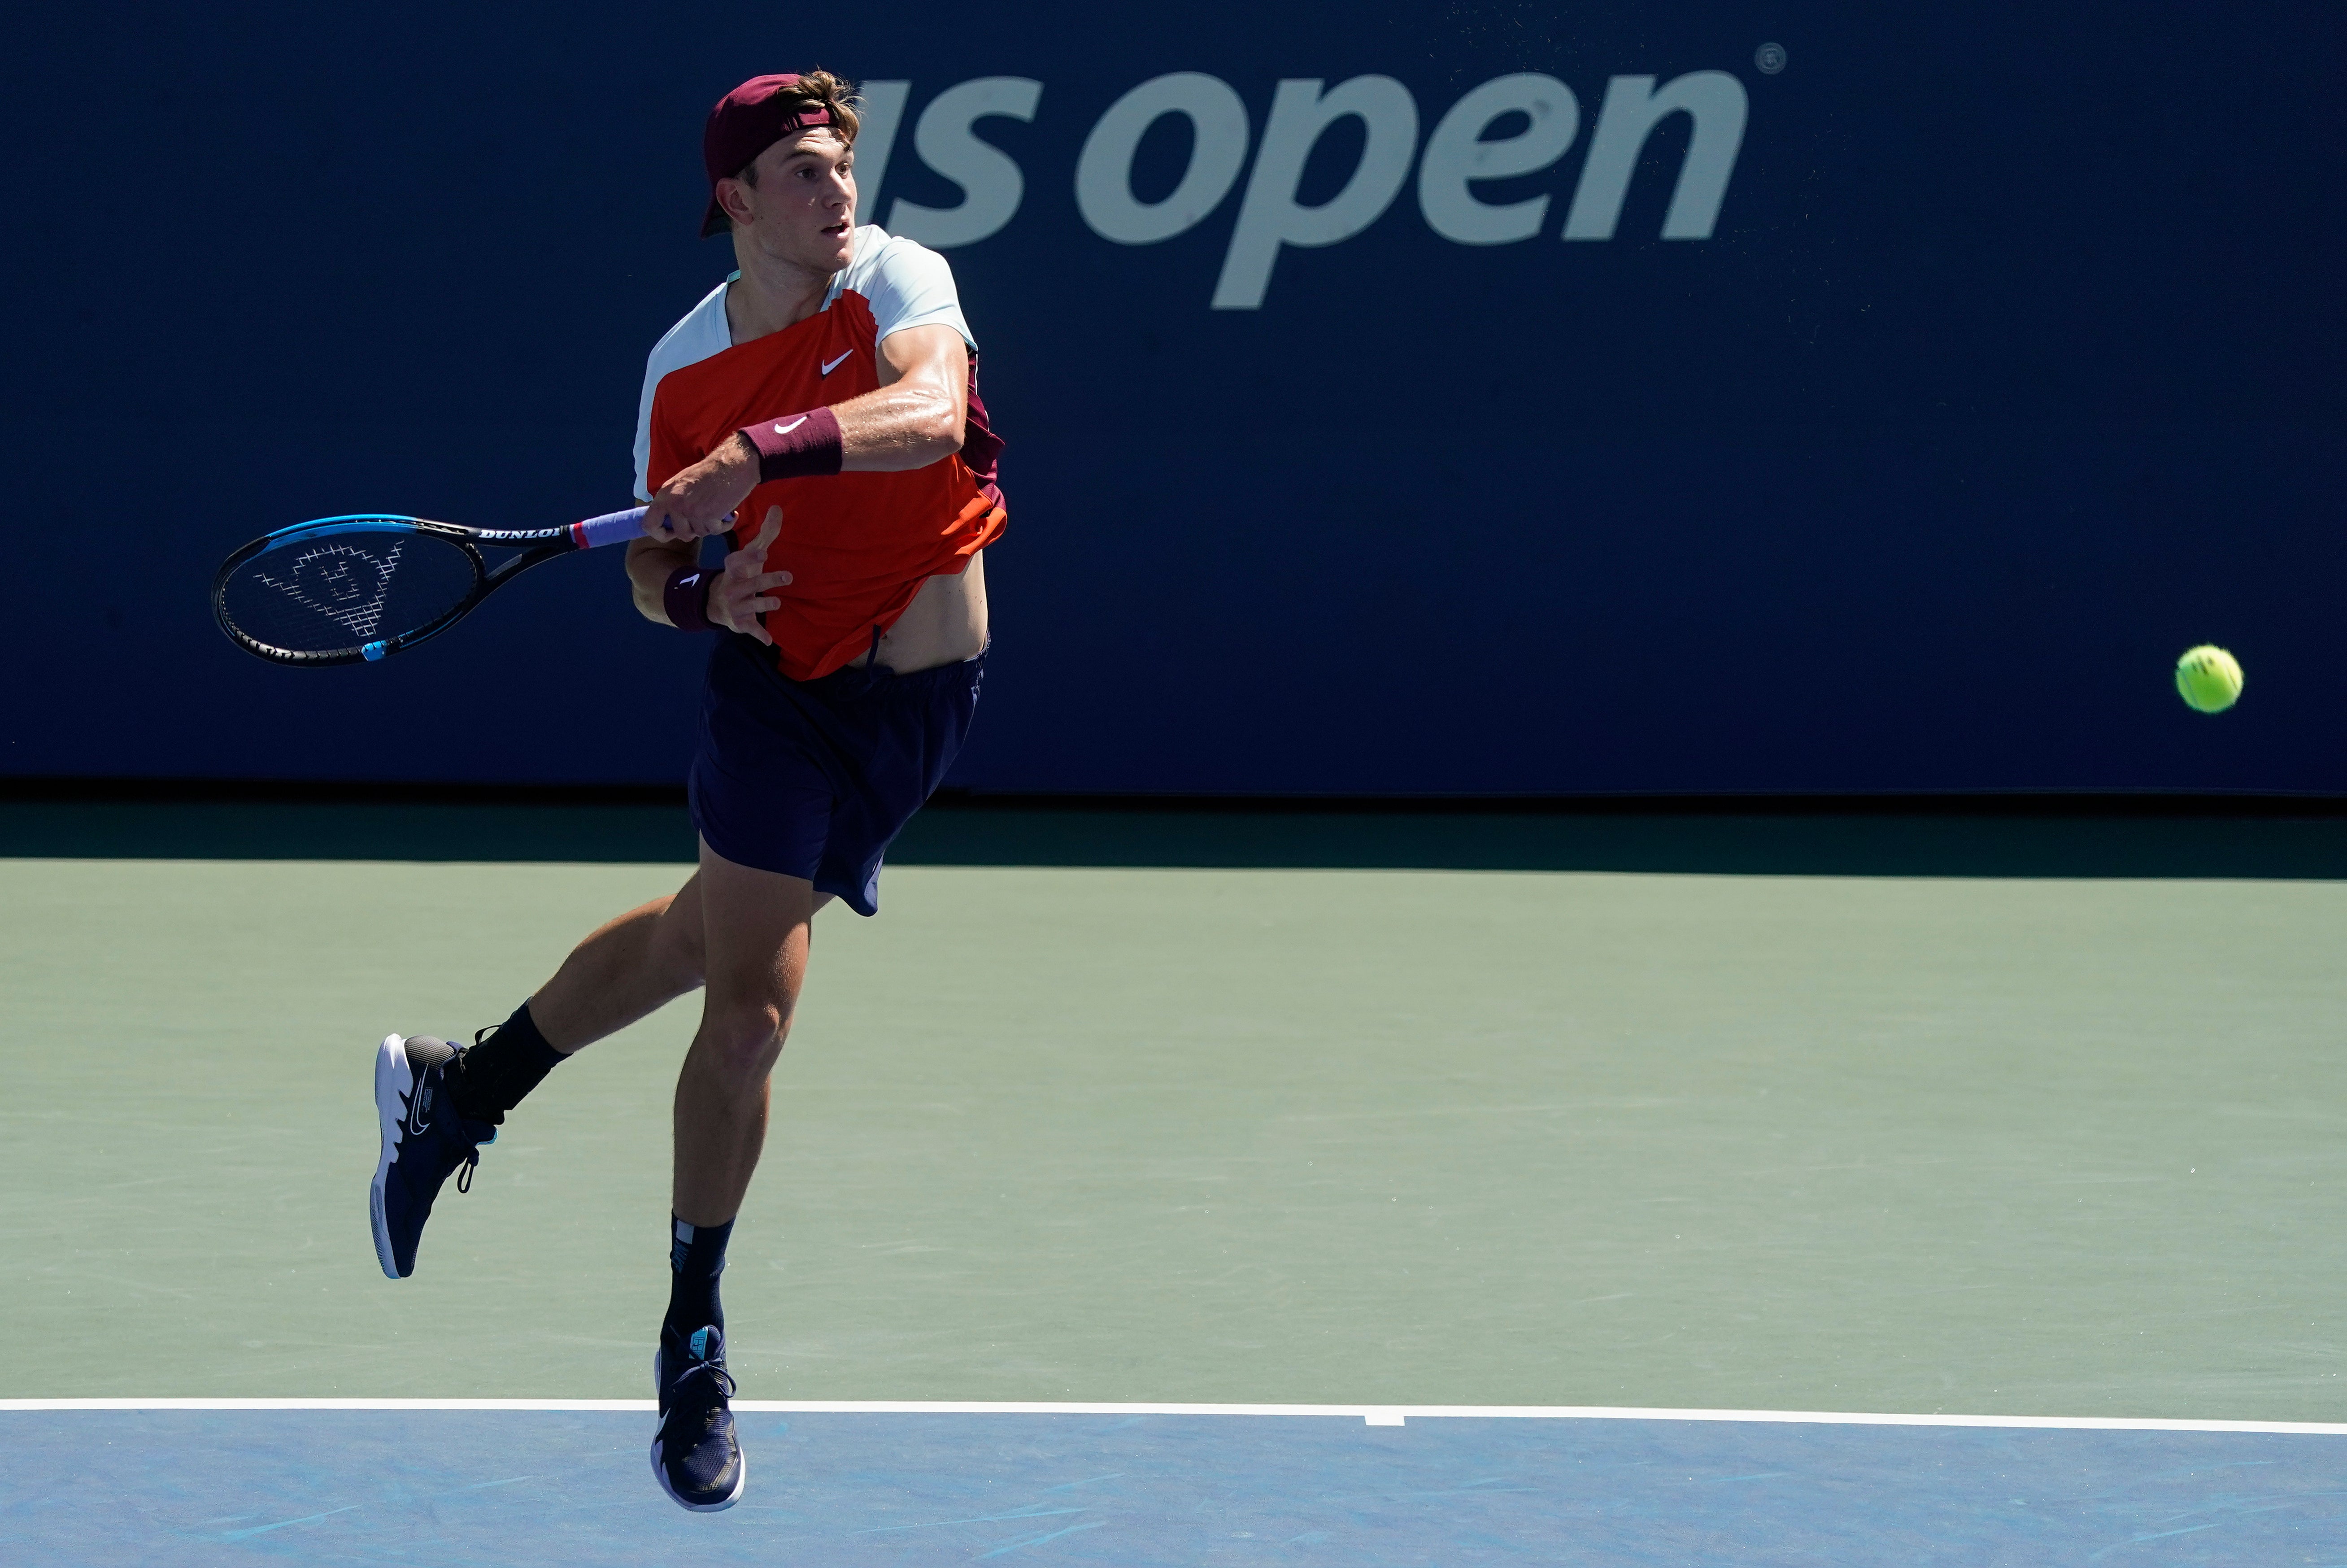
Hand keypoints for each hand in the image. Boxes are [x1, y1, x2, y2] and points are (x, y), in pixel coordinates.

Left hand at [644, 432, 759, 540]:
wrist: (731, 464)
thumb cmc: (709, 473)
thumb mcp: (681, 483)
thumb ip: (672, 502)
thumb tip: (669, 522)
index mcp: (664, 494)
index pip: (649, 523)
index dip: (659, 533)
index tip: (671, 533)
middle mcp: (674, 504)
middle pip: (680, 534)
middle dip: (694, 530)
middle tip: (704, 518)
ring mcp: (691, 511)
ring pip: (699, 533)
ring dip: (710, 525)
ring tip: (717, 509)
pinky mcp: (708, 516)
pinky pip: (715, 532)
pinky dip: (725, 524)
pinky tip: (729, 512)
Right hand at [708, 508, 791, 643]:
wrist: (717, 602)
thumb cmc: (741, 574)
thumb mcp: (751, 554)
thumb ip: (766, 533)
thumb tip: (777, 508)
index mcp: (734, 569)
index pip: (737, 561)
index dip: (748, 557)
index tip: (763, 552)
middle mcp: (732, 587)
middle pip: (750, 583)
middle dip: (767, 580)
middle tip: (788, 577)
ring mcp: (735, 606)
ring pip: (750, 606)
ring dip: (764, 605)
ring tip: (778, 604)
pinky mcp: (740, 622)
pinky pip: (750, 629)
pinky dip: (758, 635)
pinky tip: (769, 640)